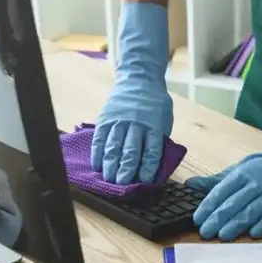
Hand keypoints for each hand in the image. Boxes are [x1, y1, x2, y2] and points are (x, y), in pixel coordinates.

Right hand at [91, 3, 172, 183]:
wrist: (139, 78)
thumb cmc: (154, 103)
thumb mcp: (164, 119)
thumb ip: (159, 139)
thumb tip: (154, 165)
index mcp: (154, 125)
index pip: (151, 150)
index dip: (147, 167)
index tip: (144, 181)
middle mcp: (136, 124)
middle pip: (130, 150)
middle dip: (125, 169)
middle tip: (121, 184)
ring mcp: (119, 120)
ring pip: (113, 145)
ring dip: (110, 164)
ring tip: (108, 179)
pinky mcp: (106, 118)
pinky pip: (100, 138)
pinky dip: (98, 153)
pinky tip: (97, 165)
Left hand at [187, 114, 261, 240]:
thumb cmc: (261, 169)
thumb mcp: (237, 170)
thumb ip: (214, 181)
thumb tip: (189, 184)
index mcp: (241, 175)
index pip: (221, 192)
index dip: (208, 206)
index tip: (197, 219)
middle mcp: (255, 184)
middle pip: (234, 204)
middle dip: (218, 219)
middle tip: (205, 232)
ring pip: (251, 211)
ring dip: (237, 224)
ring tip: (223, 236)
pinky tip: (254, 234)